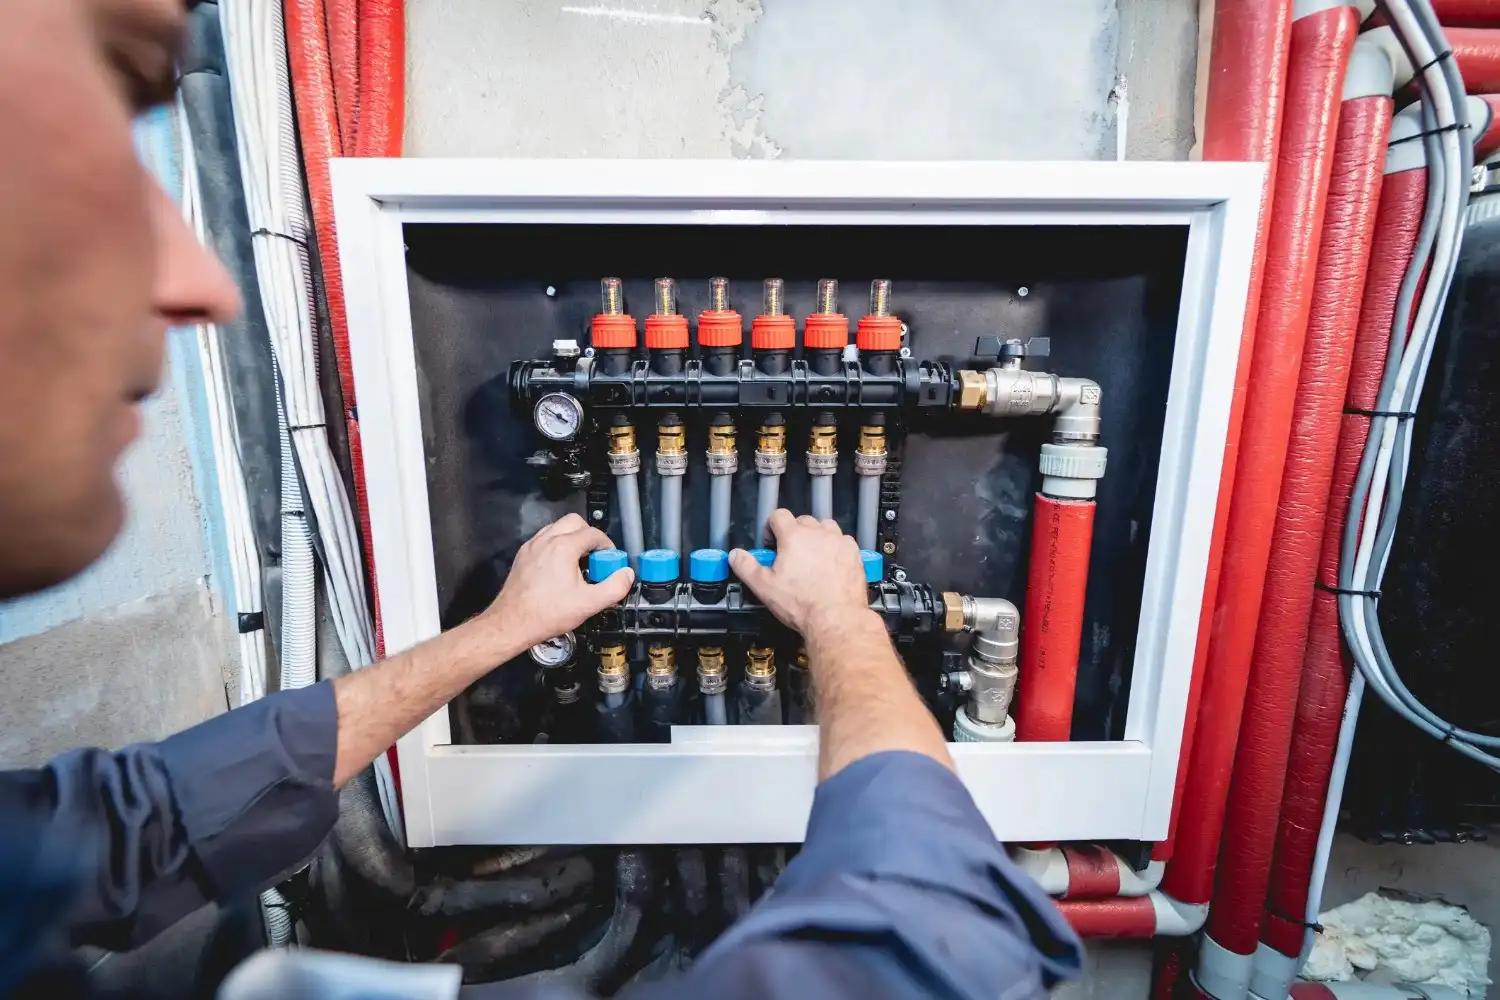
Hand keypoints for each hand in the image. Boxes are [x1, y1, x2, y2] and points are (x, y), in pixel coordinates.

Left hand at [482, 514, 633, 648]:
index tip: (610, 561)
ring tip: (578, 563)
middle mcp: (545, 541)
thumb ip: (614, 587)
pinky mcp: (523, 556)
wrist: (512, 623)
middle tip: (595, 558)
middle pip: (574, 522)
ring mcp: (532, 547)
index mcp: (563, 547)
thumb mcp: (589, 604)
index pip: (593, 534)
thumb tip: (626, 575)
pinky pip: (544, 540)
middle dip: (589, 536)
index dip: (607, 546)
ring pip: (557, 528)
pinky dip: (556, 546)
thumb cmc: (545, 614)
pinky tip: (560, 568)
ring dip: (572, 539)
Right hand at [729, 510, 870, 636]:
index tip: (771, 542)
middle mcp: (818, 534)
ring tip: (811, 556)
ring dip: (817, 536)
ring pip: (825, 527)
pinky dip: (835, 547)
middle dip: (794, 533)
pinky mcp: (854, 554)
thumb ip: (746, 567)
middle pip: (803, 520)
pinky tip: (830, 564)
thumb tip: (736, 556)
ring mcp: (838, 542)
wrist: (836, 618)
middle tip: (789, 554)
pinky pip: (843, 541)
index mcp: (794, 536)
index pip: (779, 516)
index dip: (771, 527)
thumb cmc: (803, 604)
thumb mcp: (764, 587)